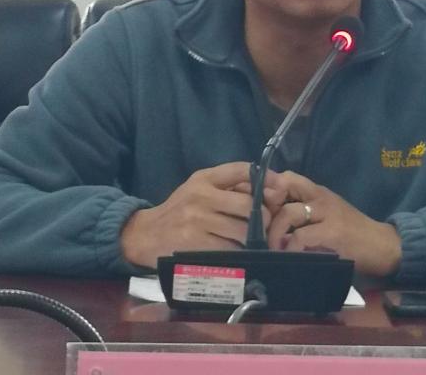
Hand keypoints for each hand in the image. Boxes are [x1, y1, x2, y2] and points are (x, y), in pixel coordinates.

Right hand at [120, 162, 286, 268]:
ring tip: (254, 243)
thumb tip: (271, 188)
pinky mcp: (195, 246)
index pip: (242, 170)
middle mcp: (201, 197)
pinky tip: (239, 255)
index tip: (280, 190)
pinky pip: (229, 251)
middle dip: (263, 218)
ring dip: (253, 240)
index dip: (266, 179)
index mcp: (204, 179)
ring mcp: (197, 222)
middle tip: (267, 227)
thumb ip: (230, 186)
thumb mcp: (200, 188)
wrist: (145, 235)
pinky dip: (239, 254)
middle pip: (249, 206)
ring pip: (242, 231)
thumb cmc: (180, 210)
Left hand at [266, 171, 401, 277]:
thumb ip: (305, 216)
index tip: (256, 207)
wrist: (382, 245)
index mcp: (318, 193)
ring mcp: (328, 213)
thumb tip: (272, 223)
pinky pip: (303, 236)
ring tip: (272, 248)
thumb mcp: (327, 217)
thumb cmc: (352, 234)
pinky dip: (290, 247)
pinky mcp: (333, 233)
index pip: (287, 178)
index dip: (267, 188)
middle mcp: (321, 197)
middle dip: (267, 207)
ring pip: (289, 212)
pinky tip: (288, 256)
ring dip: (275, 232)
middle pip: (285, 186)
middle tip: (260, 230)